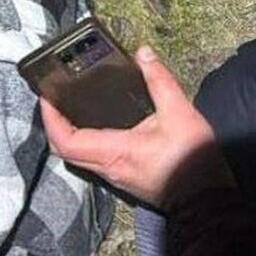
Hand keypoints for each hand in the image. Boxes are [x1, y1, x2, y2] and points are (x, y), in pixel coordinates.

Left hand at [39, 45, 234, 210]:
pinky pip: (94, 161)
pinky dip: (86, 142)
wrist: (208, 200)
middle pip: (65, 151)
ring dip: (69, 134)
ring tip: (72, 107)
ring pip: (78, 158)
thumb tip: (144, 54)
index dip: (50, 119)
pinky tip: (98, 124)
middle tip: (55, 100)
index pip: (66, 141)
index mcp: (115, 152)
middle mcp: (109, 168)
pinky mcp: (124, 178)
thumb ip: (160, 81)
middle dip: (54, 125)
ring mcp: (115, 176)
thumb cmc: (195, 162)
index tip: (47, 98)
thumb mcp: (180, 113)